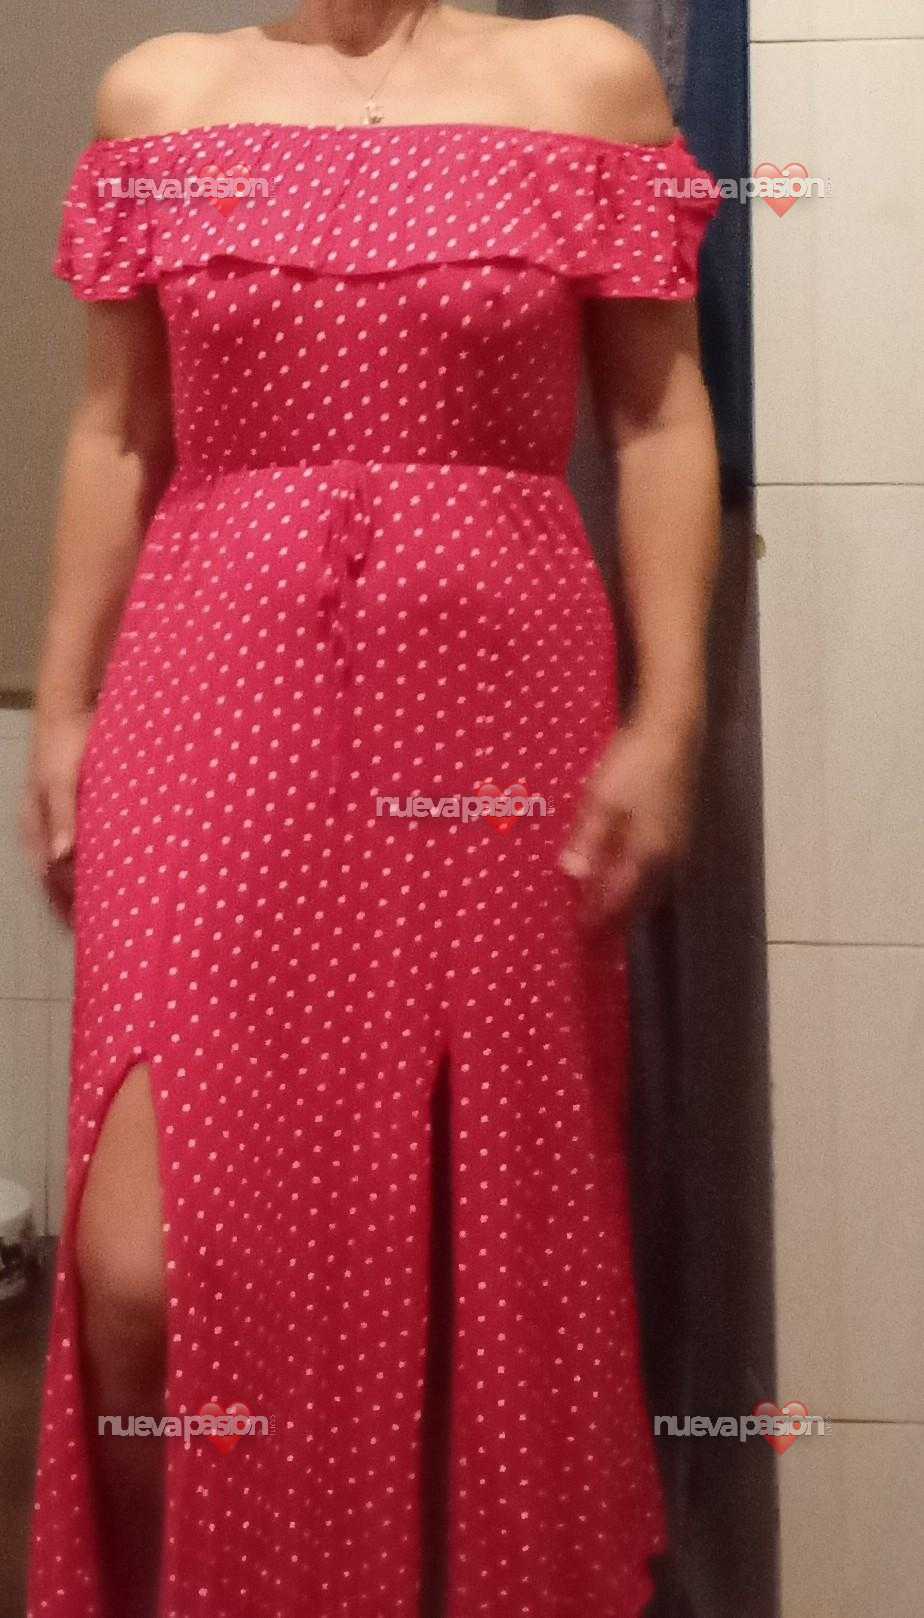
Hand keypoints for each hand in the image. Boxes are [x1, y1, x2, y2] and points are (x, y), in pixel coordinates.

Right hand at [19, 708, 93, 927]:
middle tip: (107, 932)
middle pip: (58, 881)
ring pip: (70, 867)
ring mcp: (57, 819)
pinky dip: (96, 865)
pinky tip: (116, 872)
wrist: (69, 705)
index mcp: (36, 827)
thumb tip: (61, 857)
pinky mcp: (74, 809)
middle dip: (78, 907)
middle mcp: (43, 828)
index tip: (90, 933)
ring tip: (113, 912)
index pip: (51, 882)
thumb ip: (64, 817)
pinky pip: (82, 847)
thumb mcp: (63, 780)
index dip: (67, 909)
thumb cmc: (66, 742)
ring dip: (86, 888)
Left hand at [559, 714, 703, 930]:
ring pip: (654, 886)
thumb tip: (572, 875)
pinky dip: (642, 881)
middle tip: (596, 929)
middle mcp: (668, 858)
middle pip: (641, 900)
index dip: (599, 915)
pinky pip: (660, 870)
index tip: (580, 930)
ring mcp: (679, 844)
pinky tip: (629, 873)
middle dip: (619, 916)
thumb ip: (588, 840)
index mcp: (646, 854)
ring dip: (632, 900)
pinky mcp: (680, 830)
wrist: (674, 731)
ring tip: (611, 908)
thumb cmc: (635, 764)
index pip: (619, 898)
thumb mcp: (602, 799)